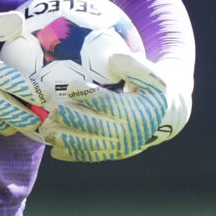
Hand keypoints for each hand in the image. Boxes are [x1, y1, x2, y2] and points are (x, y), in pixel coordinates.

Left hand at [38, 50, 190, 162]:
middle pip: (94, 127)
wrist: (168, 116)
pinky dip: (73, 155)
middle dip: (71, 119)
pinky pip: (92, 156)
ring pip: (90, 145)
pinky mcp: (114, 153)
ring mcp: (120, 146)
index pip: (108, 104)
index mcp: (138, 111)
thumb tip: (112, 59)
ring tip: (46, 130)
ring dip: (66, 139)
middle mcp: (128, 132)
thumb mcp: (154, 75)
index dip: (88, 95)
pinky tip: (55, 151)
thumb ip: (134, 65)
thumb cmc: (156, 90)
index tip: (70, 86)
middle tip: (52, 109)